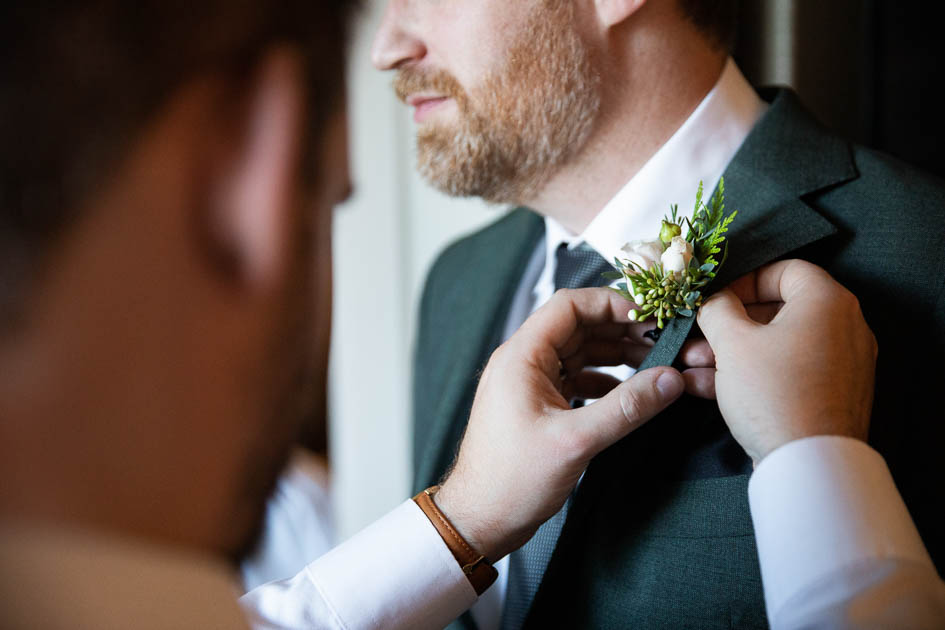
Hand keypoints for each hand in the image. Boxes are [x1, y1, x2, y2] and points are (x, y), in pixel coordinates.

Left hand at [436, 288, 685, 560]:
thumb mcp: (576, 441)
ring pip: (579, 353)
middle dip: (622, 330)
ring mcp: (529, 383)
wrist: (480, 519)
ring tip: (656, 365)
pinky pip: (575, 378)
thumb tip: (669, 380)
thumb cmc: (511, 480)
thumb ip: (626, 407)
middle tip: (663, 342)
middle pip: (578, 327)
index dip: (611, 304)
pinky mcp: (537, 405)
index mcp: (521, 356)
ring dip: (616, 355)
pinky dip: (604, 381)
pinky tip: (629, 394)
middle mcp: (523, 362)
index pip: (569, 306)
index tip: (649, 317)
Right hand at [697, 259, 877, 464]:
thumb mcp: (732, 342)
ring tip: (692, 364)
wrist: (809, 465)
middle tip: (697, 333)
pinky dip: (752, 374)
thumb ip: (717, 309)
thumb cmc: (773, 393)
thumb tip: (713, 299)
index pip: (784, 269)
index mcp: (827, 302)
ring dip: (731, 351)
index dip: (743, 279)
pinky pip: (787, 372)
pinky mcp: (832, 395)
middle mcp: (844, 327)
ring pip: (777, 345)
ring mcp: (841, 364)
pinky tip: (706, 386)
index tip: (715, 297)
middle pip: (778, 310)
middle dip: (728, 323)